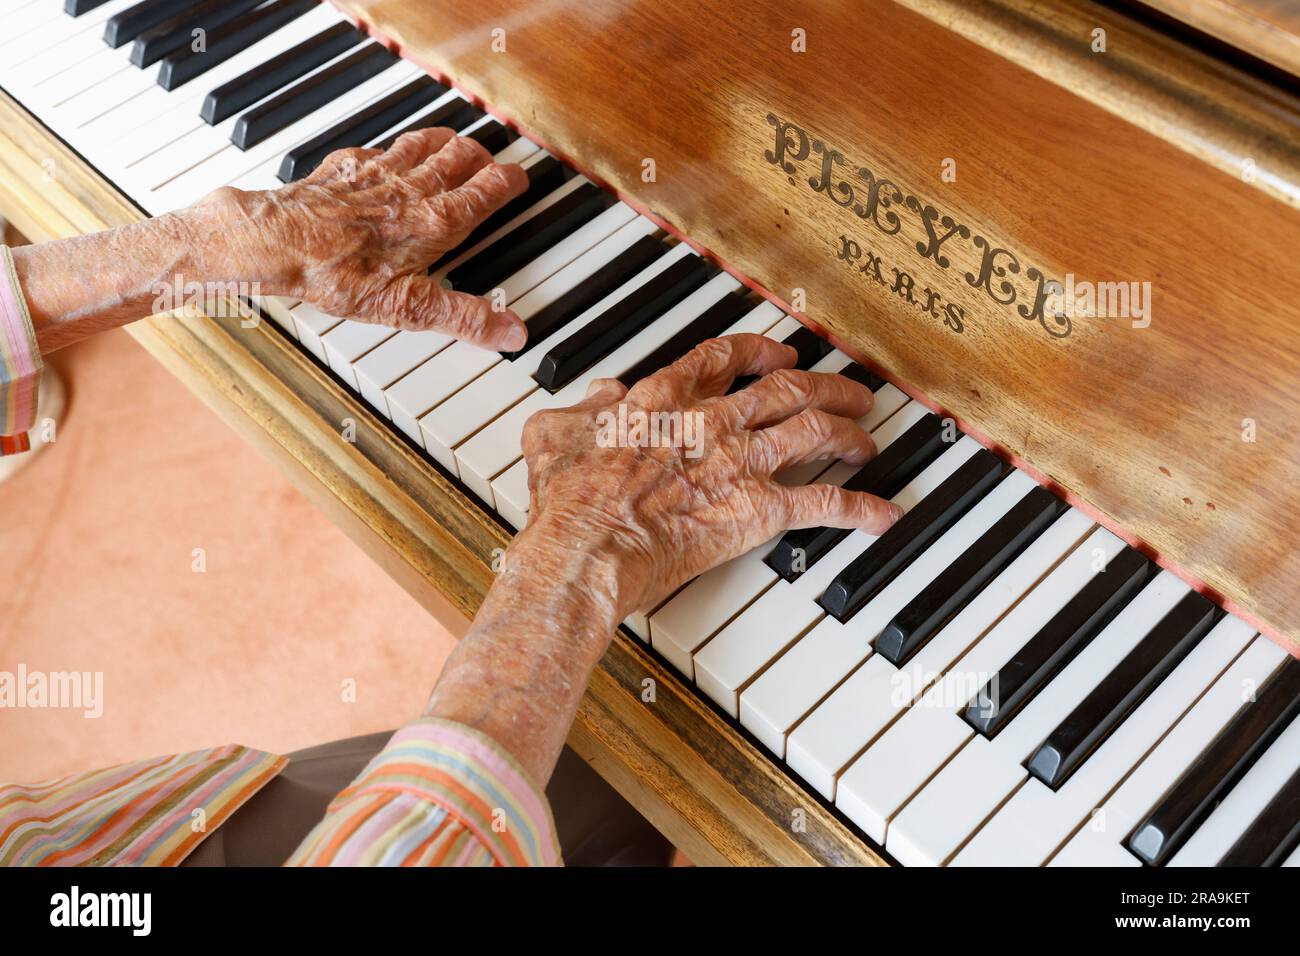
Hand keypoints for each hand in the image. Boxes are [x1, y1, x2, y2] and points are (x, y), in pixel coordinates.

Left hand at [188, 128, 529, 349]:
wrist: (277, 242)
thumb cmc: (338, 273)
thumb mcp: (410, 307)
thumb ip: (465, 317)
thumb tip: (512, 332)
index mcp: (437, 220)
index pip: (489, 188)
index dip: (512, 181)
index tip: (521, 179)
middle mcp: (413, 188)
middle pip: (461, 155)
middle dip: (483, 156)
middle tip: (491, 162)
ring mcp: (379, 172)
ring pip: (425, 143)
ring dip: (446, 142)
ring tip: (456, 144)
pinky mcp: (347, 168)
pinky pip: (380, 148)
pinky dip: (395, 149)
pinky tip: (389, 157)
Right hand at [513, 333, 903, 625]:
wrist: (586, 548)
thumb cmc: (567, 502)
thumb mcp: (553, 435)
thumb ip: (580, 409)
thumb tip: (599, 397)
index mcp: (664, 399)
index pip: (723, 358)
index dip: (758, 352)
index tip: (777, 354)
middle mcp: (712, 422)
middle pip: (785, 389)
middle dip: (823, 386)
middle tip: (844, 393)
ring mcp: (739, 463)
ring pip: (813, 431)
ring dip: (848, 431)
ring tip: (867, 438)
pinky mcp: (757, 510)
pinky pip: (823, 503)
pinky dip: (860, 508)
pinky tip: (883, 514)